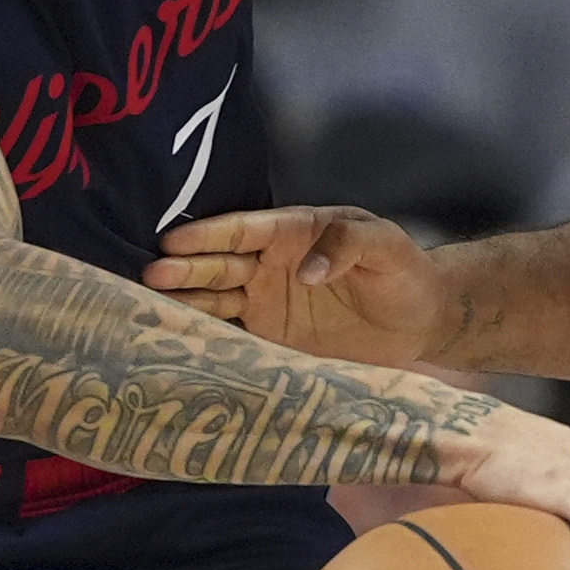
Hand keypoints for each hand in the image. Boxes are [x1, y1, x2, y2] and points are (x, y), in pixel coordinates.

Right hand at [147, 206, 450, 365]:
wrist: (421, 320)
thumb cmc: (404, 271)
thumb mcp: (384, 244)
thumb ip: (347, 244)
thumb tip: (307, 270)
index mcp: (294, 231)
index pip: (244, 229)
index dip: (209, 235)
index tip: (173, 242)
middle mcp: (271, 263)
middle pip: (221, 264)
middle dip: (186, 268)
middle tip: (151, 274)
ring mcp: (267, 300)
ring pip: (217, 298)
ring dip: (185, 301)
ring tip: (148, 307)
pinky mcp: (272, 336)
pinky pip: (233, 335)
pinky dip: (205, 337)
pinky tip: (175, 340)